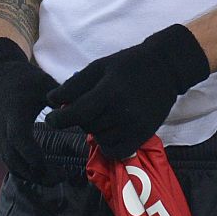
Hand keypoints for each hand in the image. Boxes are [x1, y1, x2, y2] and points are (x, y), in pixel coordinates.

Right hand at [0, 37, 65, 183]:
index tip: (55, 164)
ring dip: (34, 176)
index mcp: (14, 115)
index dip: (35, 155)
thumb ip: (61, 98)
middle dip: (39, 173)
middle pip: (16, 161)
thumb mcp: (43, 83)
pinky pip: (11, 164)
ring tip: (57, 179)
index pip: (19, 139)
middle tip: (63, 178)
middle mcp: (3, 131)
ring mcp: (0, 140)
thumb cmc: (24, 80)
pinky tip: (45, 173)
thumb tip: (81, 110)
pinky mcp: (1, 145)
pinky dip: (27, 172)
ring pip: (13, 166)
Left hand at [44, 24, 210, 159]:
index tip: (51, 120)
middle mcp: (123, 111)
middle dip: (81, 118)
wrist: (165, 67)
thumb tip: (51, 101)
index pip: (77, 113)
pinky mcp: (144, 134)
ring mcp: (135, 125)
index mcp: (109, 90)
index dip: (58, 120)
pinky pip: (117, 151)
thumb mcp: (99, 66)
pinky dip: (108, 145)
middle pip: (88, 126)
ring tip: (102, 115)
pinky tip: (108, 132)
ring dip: (95, 130)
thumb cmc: (128, 64)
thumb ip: (75, 85)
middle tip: (88, 106)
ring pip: (100, 139)